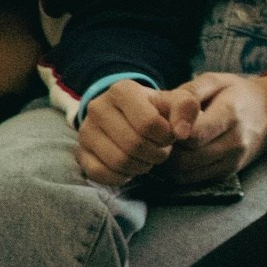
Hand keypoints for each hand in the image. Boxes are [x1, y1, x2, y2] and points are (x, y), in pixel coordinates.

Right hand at [74, 80, 198, 185]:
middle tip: (161, 149)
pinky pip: (99, 173)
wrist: (131, 117)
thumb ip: (187, 108)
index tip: (170, 135)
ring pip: (118, 161)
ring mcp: (85, 131)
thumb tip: (182, 133)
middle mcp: (97, 107)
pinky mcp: (80, 152)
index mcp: (122, 90)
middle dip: (156, 153)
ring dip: (141, 166)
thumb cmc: (156, 110)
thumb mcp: (175, 102)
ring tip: (149, 157)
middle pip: (134, 144)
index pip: (149, 123)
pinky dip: (121, 177)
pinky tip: (131, 167)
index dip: (166, 136)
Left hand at [159, 72, 266, 183]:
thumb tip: (164, 112)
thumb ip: (188, 93)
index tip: (165, 122)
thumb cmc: (236, 93)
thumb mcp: (214, 81)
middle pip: (186, 158)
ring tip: (171, 143)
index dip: (171, 131)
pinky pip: (192, 179)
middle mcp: (236, 142)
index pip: (193, 135)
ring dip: (171, 161)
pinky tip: (181, 153)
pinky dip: (179, 169)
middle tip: (163, 134)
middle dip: (168, 147)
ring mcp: (233, 161)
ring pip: (186, 173)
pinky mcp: (228, 173)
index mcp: (231, 114)